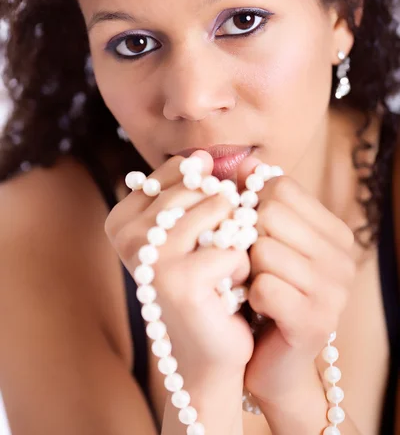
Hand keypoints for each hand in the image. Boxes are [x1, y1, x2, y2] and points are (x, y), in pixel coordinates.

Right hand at [105, 151, 253, 383]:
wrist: (205, 349)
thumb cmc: (203, 281)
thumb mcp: (188, 230)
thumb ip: (191, 189)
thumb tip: (208, 155)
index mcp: (123, 218)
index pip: (182, 169)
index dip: (210, 191)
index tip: (203, 231)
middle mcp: (129, 234)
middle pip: (203, 187)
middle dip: (225, 218)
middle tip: (214, 256)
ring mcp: (151, 258)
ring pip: (221, 210)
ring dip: (236, 241)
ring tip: (220, 272)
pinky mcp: (180, 282)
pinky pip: (235, 249)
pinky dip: (242, 270)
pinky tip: (226, 293)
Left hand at [236, 157, 355, 405]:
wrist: (271, 359)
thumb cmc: (265, 291)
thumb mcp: (266, 239)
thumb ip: (258, 200)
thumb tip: (245, 162)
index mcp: (334, 231)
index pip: (280, 187)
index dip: (251, 204)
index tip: (247, 229)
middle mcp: (342, 256)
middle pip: (271, 213)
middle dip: (247, 237)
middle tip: (249, 263)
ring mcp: (334, 290)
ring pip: (264, 248)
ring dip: (247, 268)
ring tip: (253, 284)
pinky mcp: (316, 321)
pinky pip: (264, 285)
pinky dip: (250, 295)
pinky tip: (257, 306)